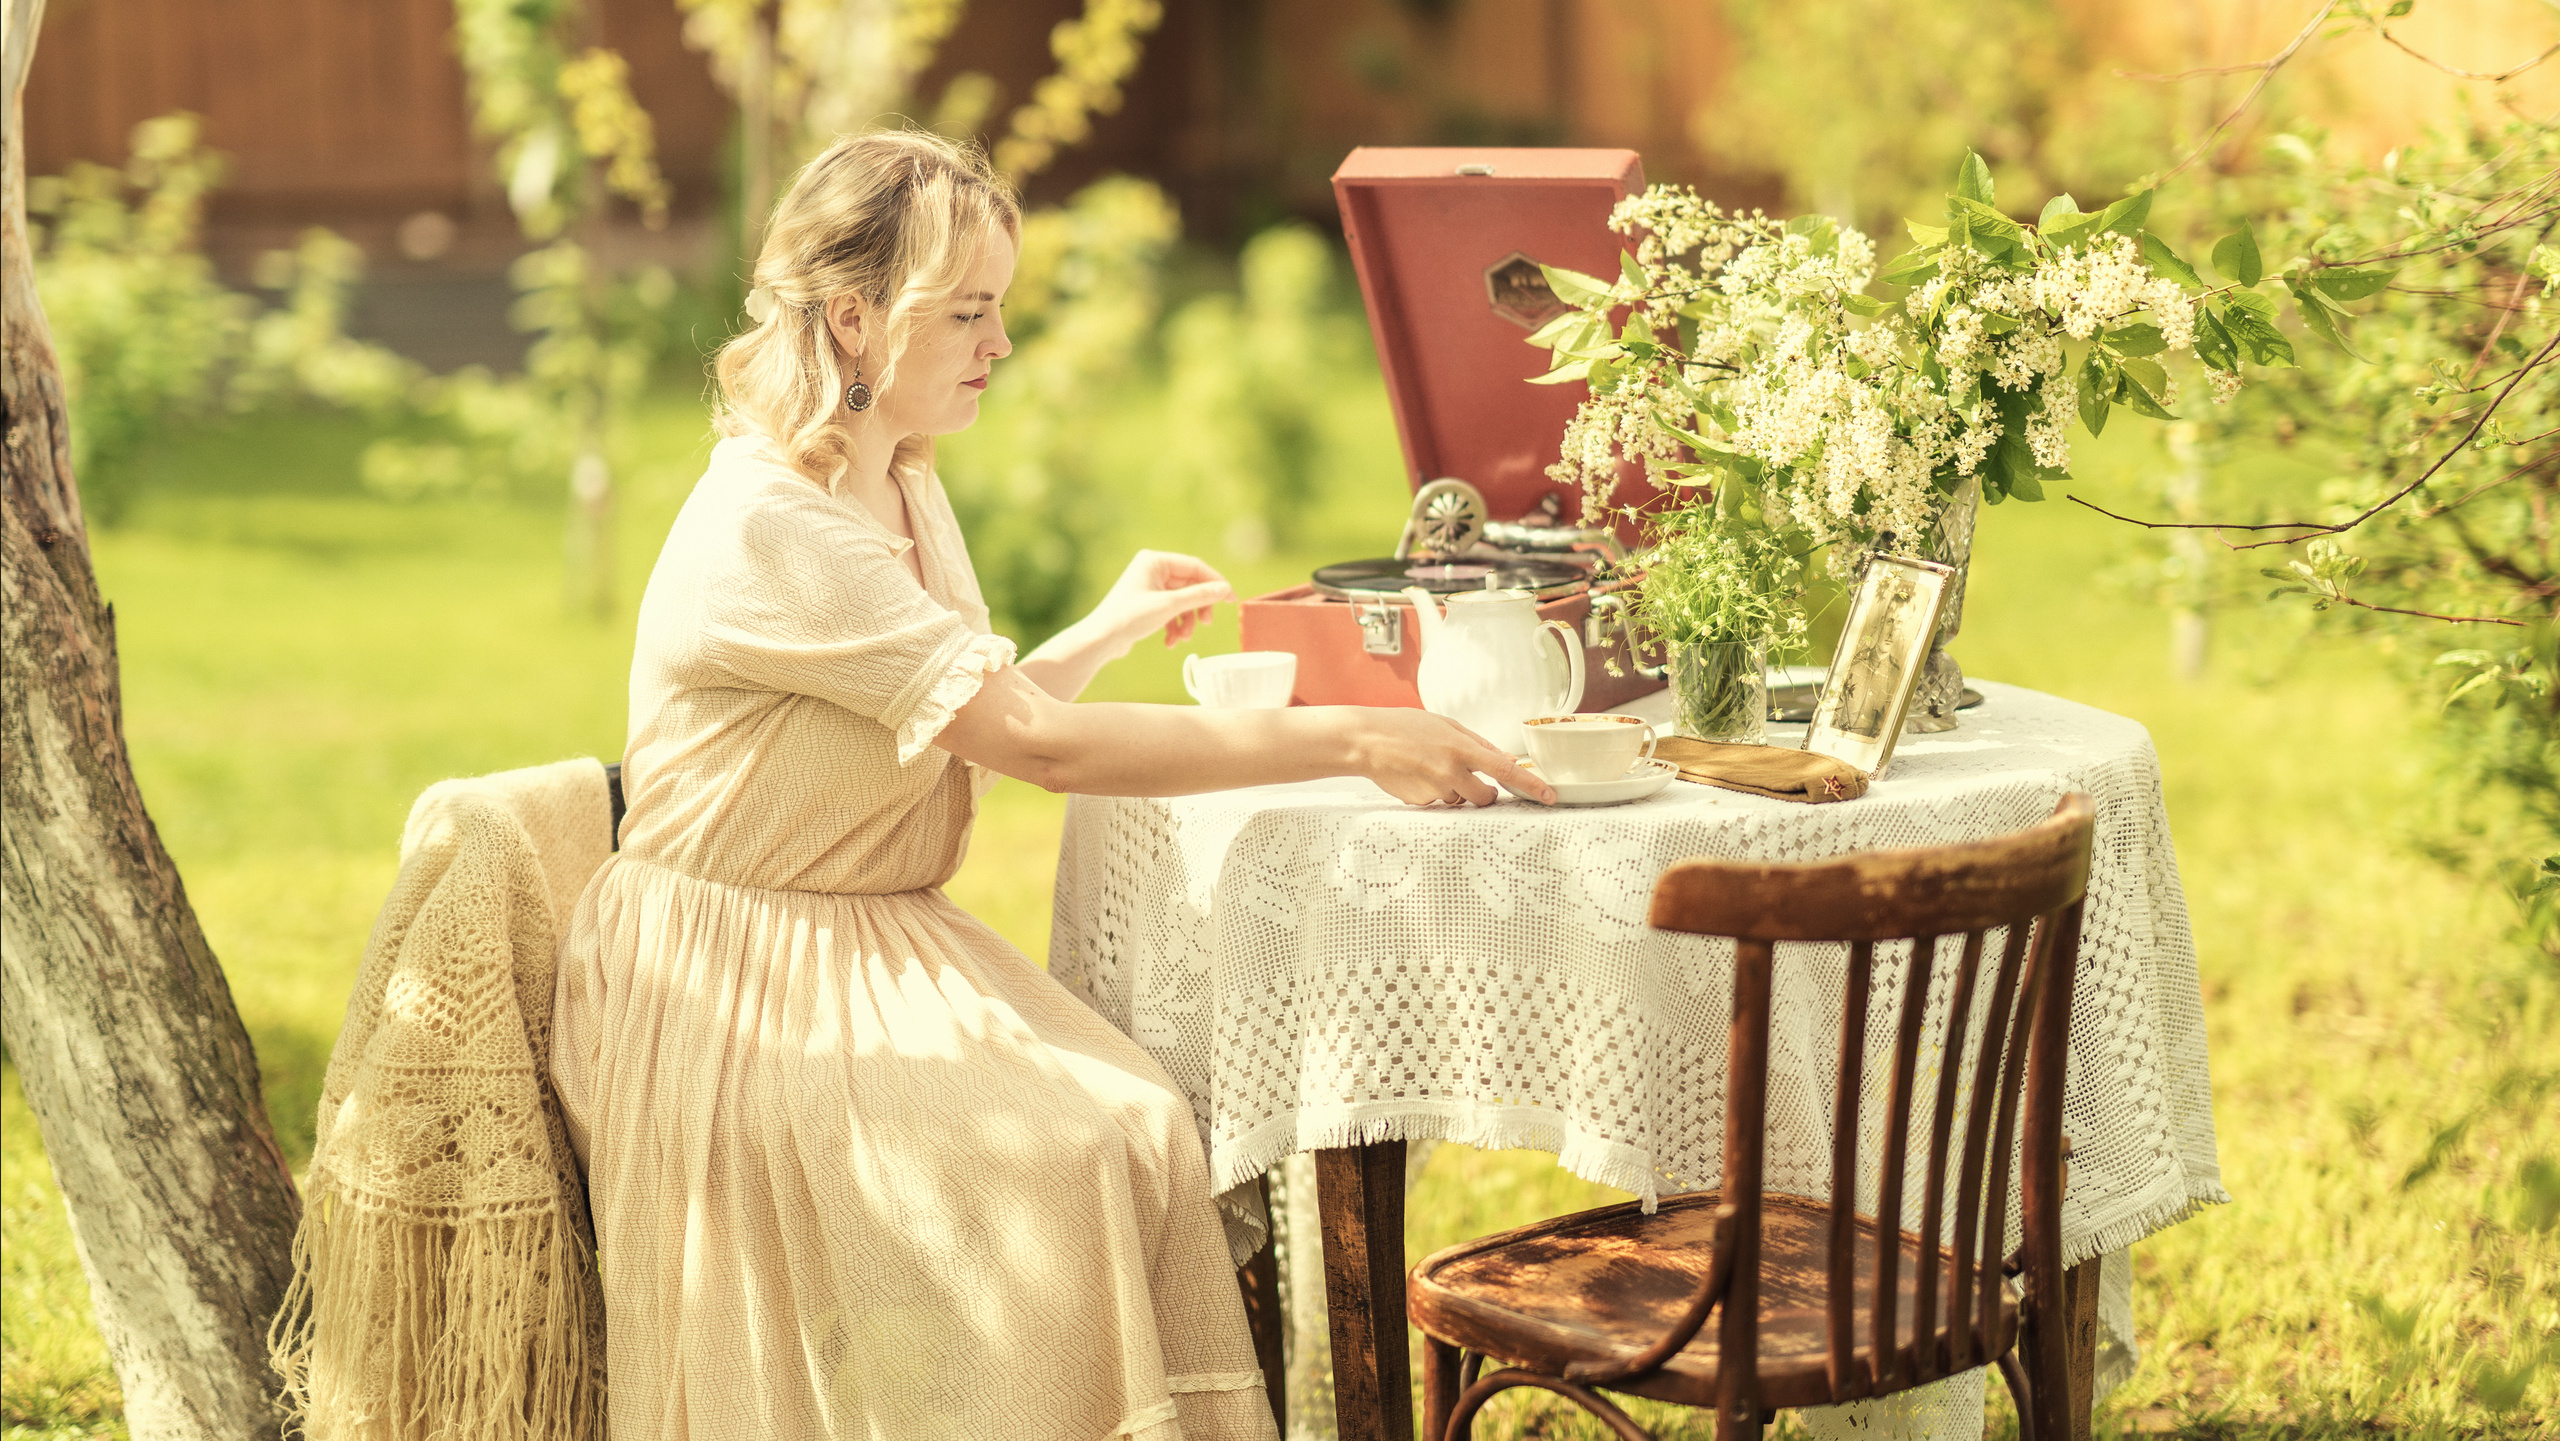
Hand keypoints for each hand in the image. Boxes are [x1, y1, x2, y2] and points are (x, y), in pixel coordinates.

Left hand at [1089, 550, 1235, 651]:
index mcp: (1155, 560)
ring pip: (1182, 601)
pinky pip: (1170, 611)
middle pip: (1190, 585)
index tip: (1231, 600)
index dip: (1215, 583)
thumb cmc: (1130, 617)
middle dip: (1197, 608)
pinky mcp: (1147, 604)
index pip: (1195, 567)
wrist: (1101, 639)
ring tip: (1183, 637)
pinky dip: (1174, 626)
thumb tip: (1225, 589)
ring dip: (1186, 621)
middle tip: (1206, 623)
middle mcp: (1152, 569)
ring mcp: (1149, 587)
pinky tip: (1170, 641)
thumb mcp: (1170, 606)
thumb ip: (1200, 596)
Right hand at [1353, 708, 1555, 806]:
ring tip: (1430, 768)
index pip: (1505, 771)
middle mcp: (1450, 772)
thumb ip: (1477, 743)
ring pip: (1458, 800)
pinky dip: (1433, 792)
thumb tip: (1505, 760)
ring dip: (1454, 789)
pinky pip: (1437, 803)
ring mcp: (1434, 790)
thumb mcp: (1445, 725)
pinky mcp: (1419, 802)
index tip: (1549, 796)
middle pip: (1485, 797)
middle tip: (1473, 779)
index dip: (1531, 785)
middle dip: (1485, 793)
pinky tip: (1415, 774)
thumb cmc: (1404, 727)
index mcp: (1461, 748)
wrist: (1365, 741)